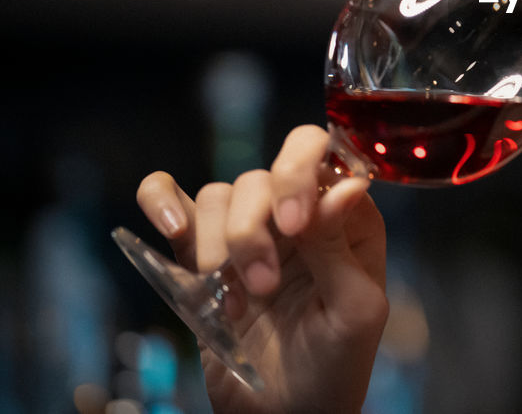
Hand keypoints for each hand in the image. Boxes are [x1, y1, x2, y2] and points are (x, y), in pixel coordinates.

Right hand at [135, 125, 388, 413]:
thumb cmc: (335, 367)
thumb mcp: (355, 311)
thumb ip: (342, 246)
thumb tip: (346, 183)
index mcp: (346, 221)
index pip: (325, 156)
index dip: (302, 175)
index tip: (295, 226)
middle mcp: (298, 216)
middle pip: (265, 174)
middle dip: (256, 225)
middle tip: (264, 281)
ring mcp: (249, 234)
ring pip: (222, 195)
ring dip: (222, 244)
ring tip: (239, 297)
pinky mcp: (200, 258)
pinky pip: (173, 202)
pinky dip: (162, 201)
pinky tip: (171, 229)